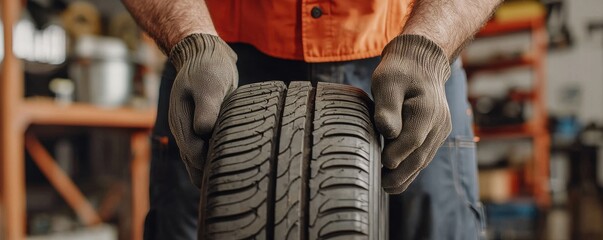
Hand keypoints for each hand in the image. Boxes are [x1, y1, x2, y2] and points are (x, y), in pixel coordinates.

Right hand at [168, 33, 237, 186]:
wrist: (205, 56)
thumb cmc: (208, 69)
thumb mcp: (209, 85)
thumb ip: (206, 108)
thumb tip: (203, 131)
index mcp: (180, 122)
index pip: (193, 154)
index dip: (208, 166)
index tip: (228, 173)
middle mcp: (183, 130)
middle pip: (193, 163)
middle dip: (209, 174)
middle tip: (233, 185)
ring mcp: (191, 130)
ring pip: (199, 160)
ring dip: (212, 169)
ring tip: (233, 180)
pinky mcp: (202, 128)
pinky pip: (206, 150)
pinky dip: (215, 159)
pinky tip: (231, 166)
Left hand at [372, 35, 451, 193]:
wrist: (420, 62)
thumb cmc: (399, 71)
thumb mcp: (386, 82)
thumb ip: (387, 107)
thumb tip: (387, 132)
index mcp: (427, 110)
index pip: (412, 140)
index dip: (396, 154)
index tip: (381, 163)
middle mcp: (439, 123)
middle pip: (420, 156)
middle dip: (401, 174)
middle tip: (382, 185)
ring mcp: (440, 130)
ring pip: (424, 159)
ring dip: (407, 175)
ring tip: (387, 187)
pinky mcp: (437, 133)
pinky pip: (425, 154)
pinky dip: (412, 168)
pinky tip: (397, 178)